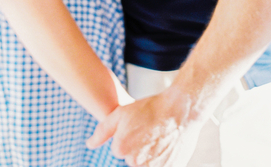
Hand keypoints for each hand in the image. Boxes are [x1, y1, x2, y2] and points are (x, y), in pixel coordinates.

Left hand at [87, 90, 201, 166]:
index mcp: (121, 149)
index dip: (127, 136)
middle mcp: (136, 162)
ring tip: (157, 138)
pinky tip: (165, 145)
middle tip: (148, 132)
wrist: (180, 110)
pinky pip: (158, 166)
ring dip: (149, 154)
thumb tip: (89, 145)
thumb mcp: (120, 113)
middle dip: (137, 147)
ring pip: (145, 164)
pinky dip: (161, 159)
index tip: (137, 126)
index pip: (118, 150)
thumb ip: (102, 131)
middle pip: (132, 159)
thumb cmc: (149, 109)